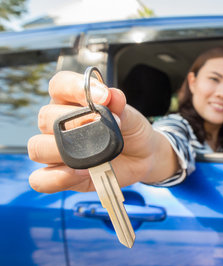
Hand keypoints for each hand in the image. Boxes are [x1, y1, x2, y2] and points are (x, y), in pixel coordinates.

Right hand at [27, 71, 177, 192]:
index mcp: (71, 101)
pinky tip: (82, 173)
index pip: (60, 85)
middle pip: (46, 117)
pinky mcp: (59, 175)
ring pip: (37, 147)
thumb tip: (113, 96)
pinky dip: (58, 178)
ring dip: (62, 151)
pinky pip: (41, 179)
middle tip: (105, 129)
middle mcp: (57, 124)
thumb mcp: (131, 116)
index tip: (104, 96)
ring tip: (93, 154)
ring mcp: (55, 150)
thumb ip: (120, 107)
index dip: (76, 87)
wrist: (142, 157)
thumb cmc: (130, 131)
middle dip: (76, 122)